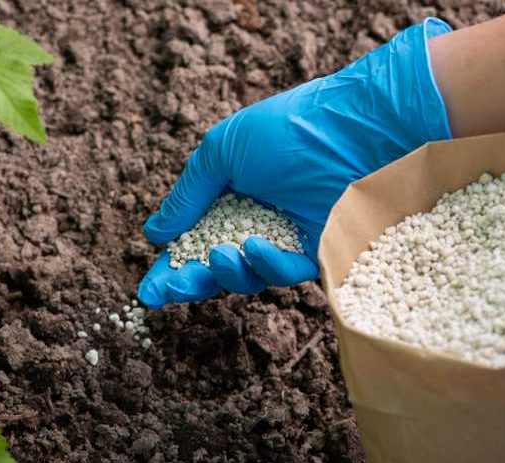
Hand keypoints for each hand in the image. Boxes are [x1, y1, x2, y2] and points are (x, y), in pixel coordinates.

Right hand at [138, 18, 453, 308]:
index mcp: (231, 193)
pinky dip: (267, 265)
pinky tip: (255, 248)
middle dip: (190, 282)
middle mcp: (257, 218)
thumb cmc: (289, 130)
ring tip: (219, 257)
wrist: (356, 130)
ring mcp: (288, 237)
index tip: (148, 289)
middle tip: (167, 290)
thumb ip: (189, 194)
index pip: (193, 236)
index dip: (171, 265)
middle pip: (216, 265)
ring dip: (226, 273)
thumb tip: (154, 234)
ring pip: (248, 277)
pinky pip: (286, 273)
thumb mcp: (223, 150)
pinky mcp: (318, 252)